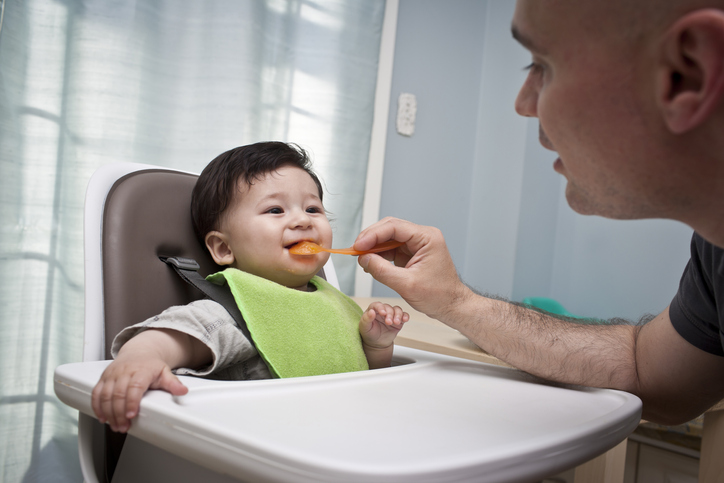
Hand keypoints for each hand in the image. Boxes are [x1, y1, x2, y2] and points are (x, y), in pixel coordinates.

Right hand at [90, 331, 193, 432]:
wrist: (139, 352)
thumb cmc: (150, 365)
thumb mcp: (164, 372)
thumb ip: (173, 383)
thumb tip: (182, 391)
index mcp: (141, 371)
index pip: (134, 387)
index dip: (131, 402)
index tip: (131, 415)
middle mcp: (124, 372)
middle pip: (118, 394)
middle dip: (119, 413)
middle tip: (123, 427)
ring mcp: (112, 375)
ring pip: (105, 395)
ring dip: (108, 413)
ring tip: (115, 425)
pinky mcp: (103, 378)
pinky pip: (96, 393)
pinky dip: (97, 406)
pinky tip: (102, 417)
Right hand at [355, 217, 471, 320]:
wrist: (451, 305)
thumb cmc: (439, 295)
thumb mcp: (406, 285)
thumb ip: (382, 271)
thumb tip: (364, 259)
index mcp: (427, 238)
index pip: (394, 227)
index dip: (373, 235)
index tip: (358, 245)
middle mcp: (423, 237)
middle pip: (390, 228)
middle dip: (371, 238)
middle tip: (355, 250)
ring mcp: (417, 244)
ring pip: (389, 237)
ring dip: (373, 246)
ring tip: (361, 257)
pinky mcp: (412, 253)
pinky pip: (391, 247)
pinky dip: (379, 254)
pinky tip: (371, 262)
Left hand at [359, 302, 408, 348]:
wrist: (377, 343)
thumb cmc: (369, 334)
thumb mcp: (364, 327)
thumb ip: (366, 319)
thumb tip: (371, 311)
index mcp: (373, 310)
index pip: (377, 305)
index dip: (380, 307)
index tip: (383, 313)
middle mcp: (383, 311)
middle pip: (388, 307)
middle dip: (390, 314)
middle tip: (388, 322)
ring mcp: (391, 315)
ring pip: (397, 310)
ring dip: (398, 315)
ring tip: (396, 322)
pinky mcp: (398, 320)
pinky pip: (404, 315)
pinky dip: (405, 316)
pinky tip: (405, 319)